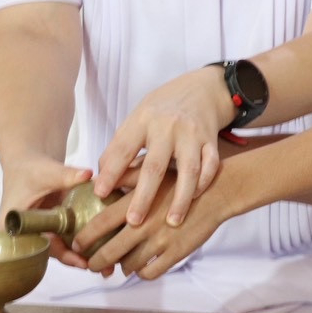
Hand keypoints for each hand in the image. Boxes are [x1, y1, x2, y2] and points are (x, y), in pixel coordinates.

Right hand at [0, 154, 96, 268]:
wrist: (27, 163)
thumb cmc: (30, 168)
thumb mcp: (47, 172)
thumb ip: (66, 175)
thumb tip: (88, 175)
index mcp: (12, 228)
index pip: (40, 247)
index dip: (63, 255)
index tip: (83, 263)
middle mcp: (24, 237)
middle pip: (53, 253)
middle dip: (78, 261)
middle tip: (104, 269)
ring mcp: (40, 233)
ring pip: (62, 249)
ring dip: (84, 256)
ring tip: (109, 266)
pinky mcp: (52, 228)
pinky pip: (68, 238)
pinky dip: (85, 242)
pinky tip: (107, 247)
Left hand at [80, 167, 227, 278]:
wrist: (218, 192)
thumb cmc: (184, 180)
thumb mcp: (155, 173)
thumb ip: (128, 177)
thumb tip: (103, 180)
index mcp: (136, 203)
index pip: (101, 223)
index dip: (85, 237)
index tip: (77, 245)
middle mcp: (145, 224)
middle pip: (110, 251)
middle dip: (97, 261)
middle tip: (92, 264)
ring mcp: (161, 242)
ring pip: (130, 265)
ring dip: (122, 267)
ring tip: (120, 264)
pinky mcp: (176, 254)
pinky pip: (151, 272)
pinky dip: (143, 273)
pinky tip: (142, 267)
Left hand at [92, 64, 233, 227]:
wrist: (201, 89)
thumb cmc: (161, 111)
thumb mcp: (137, 120)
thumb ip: (120, 148)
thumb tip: (101, 181)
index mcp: (144, 120)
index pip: (123, 148)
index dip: (111, 172)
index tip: (100, 194)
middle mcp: (168, 127)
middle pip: (155, 165)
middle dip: (143, 196)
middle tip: (133, 222)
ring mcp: (192, 134)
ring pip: (188, 170)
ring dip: (180, 198)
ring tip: (172, 223)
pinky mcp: (211, 141)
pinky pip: (210, 166)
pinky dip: (203, 183)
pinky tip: (194, 199)